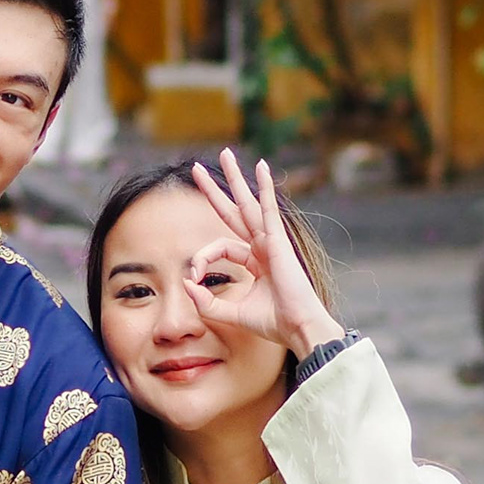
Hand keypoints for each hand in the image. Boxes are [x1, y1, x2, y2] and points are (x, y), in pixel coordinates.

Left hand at [181, 149, 344, 356]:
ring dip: (236, 178)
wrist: (298, 328)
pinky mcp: (278, 241)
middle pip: (234, 210)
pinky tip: (261, 166)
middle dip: (216, 189)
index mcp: (255, 260)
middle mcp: (263, 245)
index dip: (202, 259)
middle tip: (198, 168)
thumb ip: (205, 301)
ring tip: (225, 154)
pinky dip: (266, 188)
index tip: (193, 278)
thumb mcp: (229, 313)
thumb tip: (185, 284)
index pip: (220, 247)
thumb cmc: (273, 323)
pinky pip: (269, 209)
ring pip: (248, 203)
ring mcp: (271, 241)